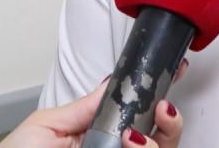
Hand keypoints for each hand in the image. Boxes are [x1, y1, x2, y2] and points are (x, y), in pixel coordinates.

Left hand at [0, 61, 187, 147]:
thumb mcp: (46, 125)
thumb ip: (84, 106)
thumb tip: (112, 81)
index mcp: (97, 137)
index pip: (139, 119)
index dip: (158, 102)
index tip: (171, 77)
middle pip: (161, 140)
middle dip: (170, 123)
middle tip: (161, 111)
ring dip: (156, 143)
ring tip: (134, 138)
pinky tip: (134, 146)